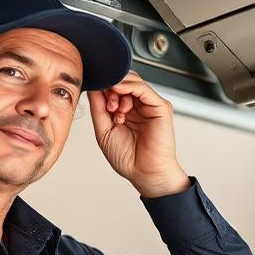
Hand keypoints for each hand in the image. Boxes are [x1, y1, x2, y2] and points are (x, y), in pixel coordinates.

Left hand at [88, 71, 189, 197]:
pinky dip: (129, 86)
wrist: (143, 173)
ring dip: (118, 89)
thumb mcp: (103, 129)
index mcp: (125, 111)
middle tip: (107, 106)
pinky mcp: (160, 106)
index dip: (103, 89)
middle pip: (123, 82)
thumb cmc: (127, 158)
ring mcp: (149, 105)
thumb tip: (94, 87)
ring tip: (114, 108)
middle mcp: (138, 106)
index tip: (96, 97)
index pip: (114, 89)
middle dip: (111, 88)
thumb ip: (98, 107)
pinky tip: (119, 91)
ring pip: (133, 81)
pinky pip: (144, 88)